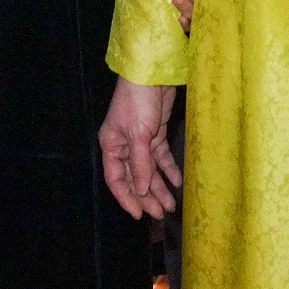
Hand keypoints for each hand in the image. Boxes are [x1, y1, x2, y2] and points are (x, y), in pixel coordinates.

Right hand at [99, 79, 182, 218]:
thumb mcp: (138, 135)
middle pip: (134, 177)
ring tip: (170, 204)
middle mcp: (124, 146)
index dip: (127, 198)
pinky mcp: (155, 133)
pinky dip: (168, 169)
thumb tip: (140, 190)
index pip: (116, 180)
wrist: (152, 73)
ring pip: (149, 170)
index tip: (139, 215)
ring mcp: (140, 140)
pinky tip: (177, 181)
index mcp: (111, 146)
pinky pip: (161, 157)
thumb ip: (140, 164)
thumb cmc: (137, 102)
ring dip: (159, 186)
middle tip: (161, 213)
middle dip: (147, 196)